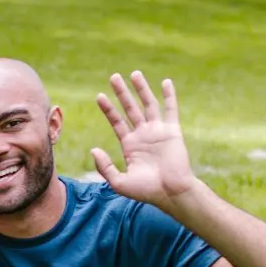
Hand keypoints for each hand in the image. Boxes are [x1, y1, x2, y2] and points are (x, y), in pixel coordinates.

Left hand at [91, 71, 198, 209]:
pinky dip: (169, 95)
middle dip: (122, 93)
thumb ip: (104, 166)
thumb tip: (93, 150)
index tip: (99, 95)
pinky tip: (165, 82)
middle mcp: (143, 135)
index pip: (116, 122)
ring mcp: (157, 131)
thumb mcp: (119, 182)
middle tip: (113, 77)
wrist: (170, 192)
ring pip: (148, 105)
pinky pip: (170, 109)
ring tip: (134, 74)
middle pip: (130, 109)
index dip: (108, 109)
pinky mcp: (172, 131)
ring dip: (141, 89)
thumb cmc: (146, 191)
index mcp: (130, 145)